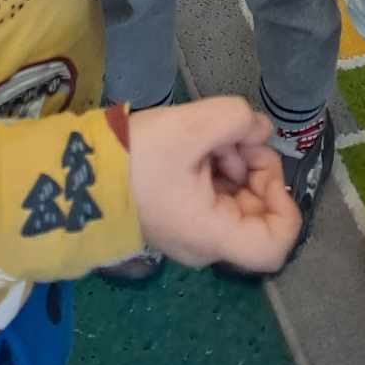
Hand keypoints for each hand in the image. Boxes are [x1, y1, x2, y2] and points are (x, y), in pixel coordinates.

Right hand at [127, 98, 300, 271]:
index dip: (286, 205)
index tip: (266, 167)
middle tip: (231, 137)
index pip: (275, 246)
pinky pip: (214, 198)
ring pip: (237, 202)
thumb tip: (258, 130)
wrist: (77, 173)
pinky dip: (216, 169)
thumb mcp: (189, 126)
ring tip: (207, 137)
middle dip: (255, 169)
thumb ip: (236, 119)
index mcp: (212, 233)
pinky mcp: (179, 217)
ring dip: (234, 164)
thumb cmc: (136, 158)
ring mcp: (191, 232)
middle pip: (259, 215)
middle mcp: (206, 244)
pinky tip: (196, 147)